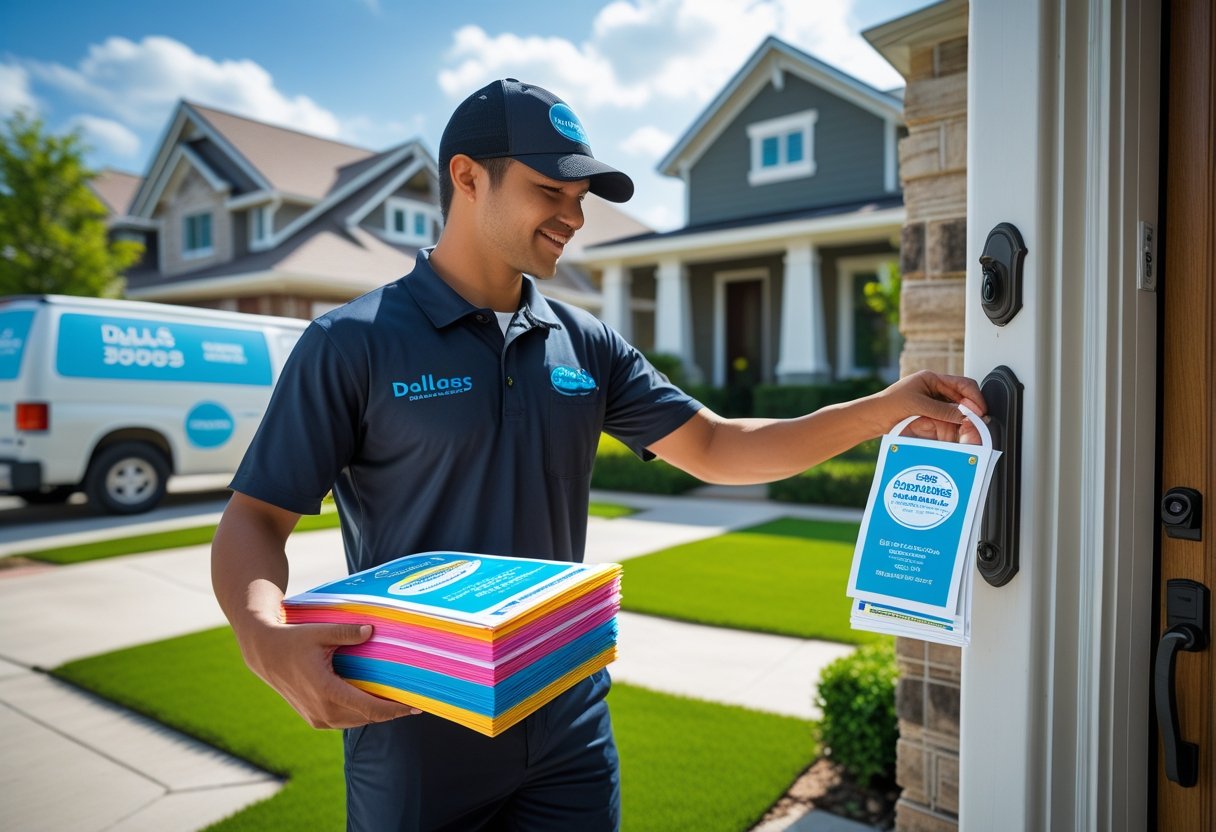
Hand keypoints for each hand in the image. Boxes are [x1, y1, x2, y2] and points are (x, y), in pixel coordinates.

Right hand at [241, 619, 420, 728]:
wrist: (266, 655)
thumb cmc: (294, 640)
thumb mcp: (320, 632)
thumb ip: (347, 632)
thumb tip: (371, 631)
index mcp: (326, 691)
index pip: (369, 708)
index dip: (395, 709)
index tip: (415, 705)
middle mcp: (322, 710)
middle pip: (367, 718)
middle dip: (392, 712)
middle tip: (415, 702)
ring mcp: (317, 718)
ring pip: (357, 722)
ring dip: (377, 715)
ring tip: (399, 703)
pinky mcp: (314, 719)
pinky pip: (345, 721)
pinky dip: (361, 714)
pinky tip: (374, 703)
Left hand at [870, 370, 987, 443]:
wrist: (873, 418)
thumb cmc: (889, 405)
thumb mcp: (918, 405)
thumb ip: (942, 410)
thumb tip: (965, 415)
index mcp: (932, 379)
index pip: (963, 384)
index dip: (974, 397)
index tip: (980, 411)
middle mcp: (934, 389)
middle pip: (962, 397)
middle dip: (970, 409)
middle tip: (976, 422)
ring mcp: (933, 402)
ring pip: (956, 409)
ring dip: (962, 418)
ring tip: (967, 428)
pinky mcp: (930, 414)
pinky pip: (947, 418)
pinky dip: (953, 424)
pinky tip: (955, 430)